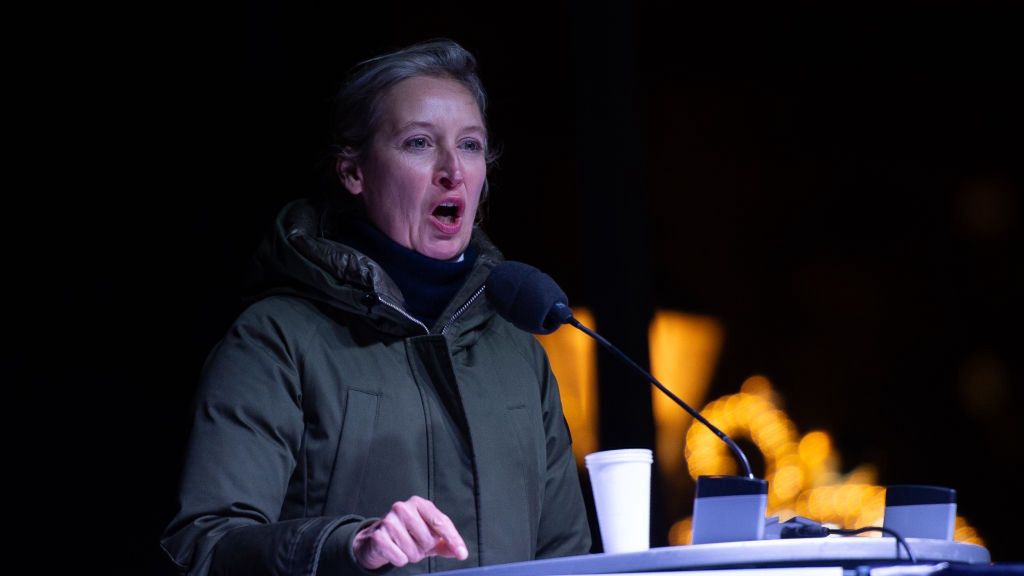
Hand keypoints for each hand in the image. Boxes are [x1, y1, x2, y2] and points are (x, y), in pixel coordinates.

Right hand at [352, 495, 468, 569]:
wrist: (379, 538)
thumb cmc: (409, 534)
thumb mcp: (429, 536)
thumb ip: (446, 542)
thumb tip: (460, 552)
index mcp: (419, 503)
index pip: (440, 522)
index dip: (452, 539)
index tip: (462, 554)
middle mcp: (403, 507)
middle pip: (428, 539)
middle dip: (425, 548)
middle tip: (415, 543)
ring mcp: (389, 520)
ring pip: (413, 551)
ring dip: (412, 555)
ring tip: (404, 546)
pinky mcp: (379, 536)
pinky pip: (400, 558)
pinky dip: (400, 560)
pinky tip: (394, 550)